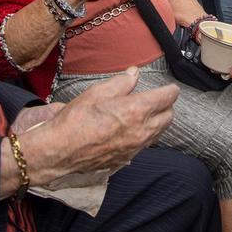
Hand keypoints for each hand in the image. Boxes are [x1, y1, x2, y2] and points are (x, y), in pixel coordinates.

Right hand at [18, 68, 178, 184]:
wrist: (60, 150)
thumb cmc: (77, 119)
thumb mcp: (98, 92)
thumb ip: (121, 82)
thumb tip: (134, 73)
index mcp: (137, 110)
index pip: (167, 98)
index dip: (171, 90)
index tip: (170, 87)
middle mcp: (141, 131)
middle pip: (168, 118)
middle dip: (167, 106)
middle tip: (159, 99)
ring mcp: (135, 147)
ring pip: (159, 133)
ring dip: (158, 122)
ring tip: (148, 113)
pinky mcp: (127, 158)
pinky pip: (145, 145)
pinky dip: (146, 135)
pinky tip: (134, 129)